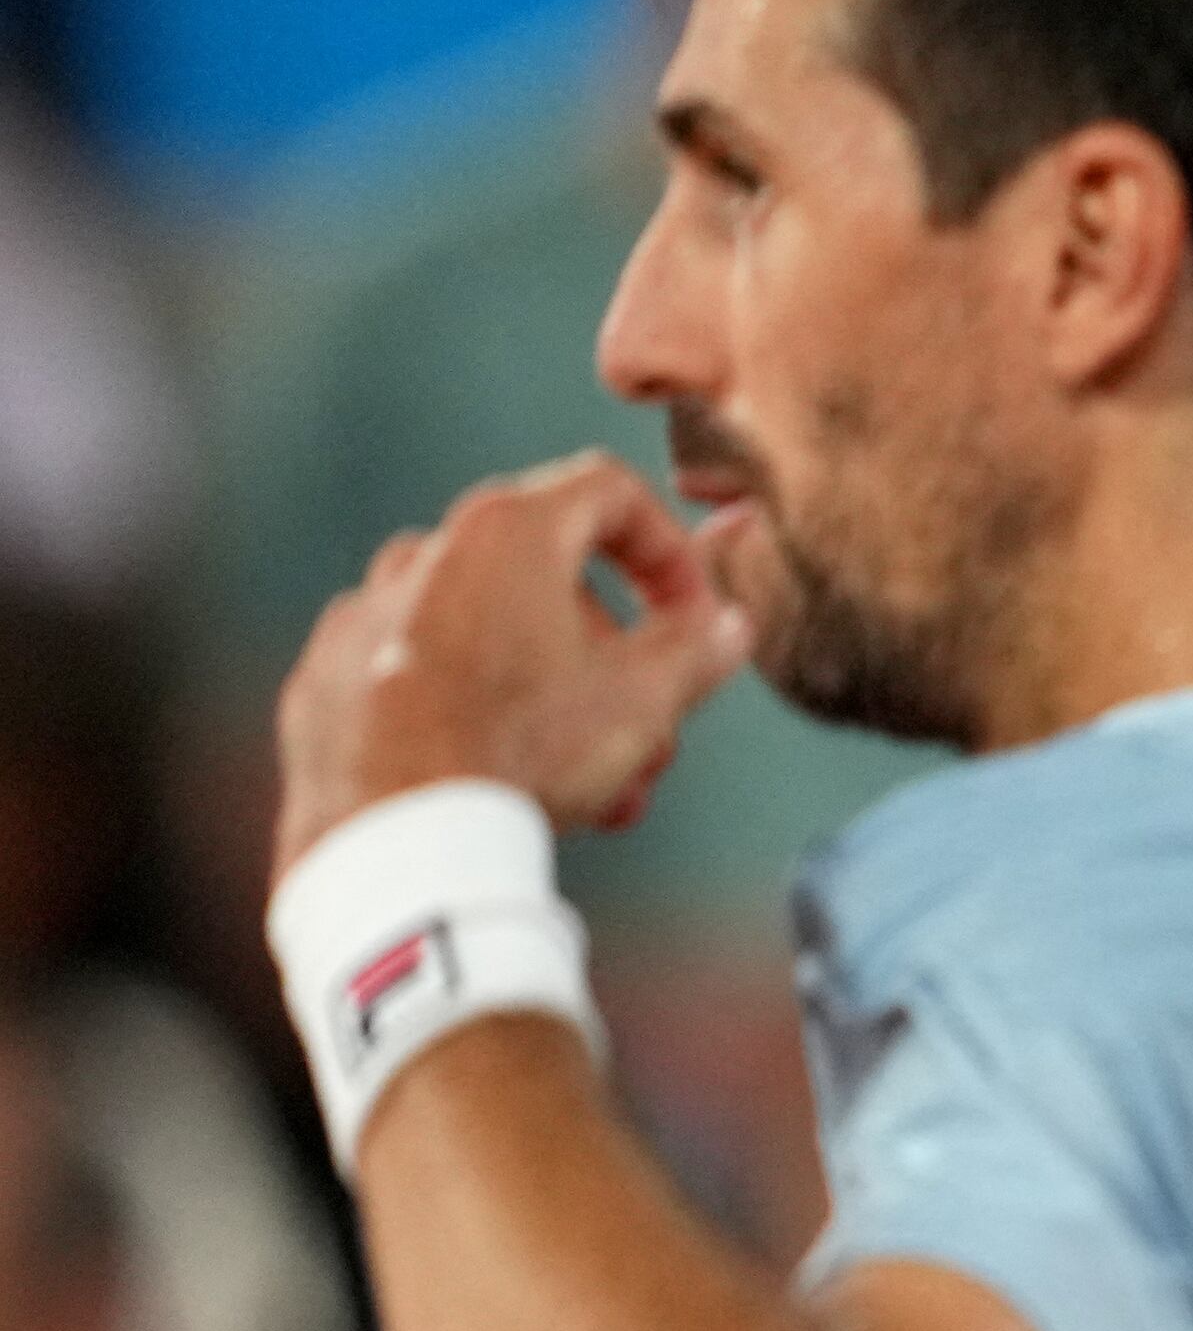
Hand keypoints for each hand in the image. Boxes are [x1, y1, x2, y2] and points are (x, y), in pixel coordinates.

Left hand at [271, 452, 745, 872]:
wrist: (396, 837)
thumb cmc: (522, 754)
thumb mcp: (649, 700)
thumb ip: (699, 647)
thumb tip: (728, 626)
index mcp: (509, 533)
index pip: (611, 493)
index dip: (669, 552)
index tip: (689, 613)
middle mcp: (427, 553)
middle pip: (549, 578)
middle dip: (612, 657)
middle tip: (645, 727)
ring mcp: (366, 612)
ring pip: (485, 634)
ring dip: (547, 691)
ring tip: (582, 778)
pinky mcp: (326, 674)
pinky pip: (414, 676)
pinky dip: (463, 709)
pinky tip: (493, 773)